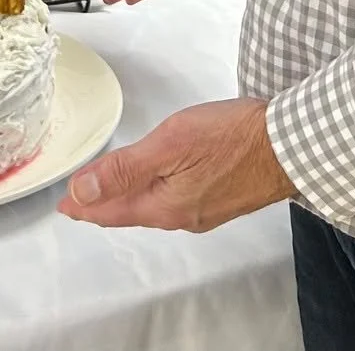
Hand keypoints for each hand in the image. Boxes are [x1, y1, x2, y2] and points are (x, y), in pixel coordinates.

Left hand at [57, 98, 293, 229]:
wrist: (290, 146)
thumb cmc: (233, 138)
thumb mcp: (171, 143)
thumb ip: (125, 168)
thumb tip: (82, 190)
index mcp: (165, 205)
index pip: (112, 210)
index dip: (85, 205)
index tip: (64, 206)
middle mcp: (183, 216)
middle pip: (133, 212)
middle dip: (105, 205)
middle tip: (81, 200)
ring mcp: (205, 210)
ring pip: (156, 207)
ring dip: (130, 199)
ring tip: (113, 192)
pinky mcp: (223, 199)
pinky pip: (177, 201)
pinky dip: (157, 194)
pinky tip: (160, 183)